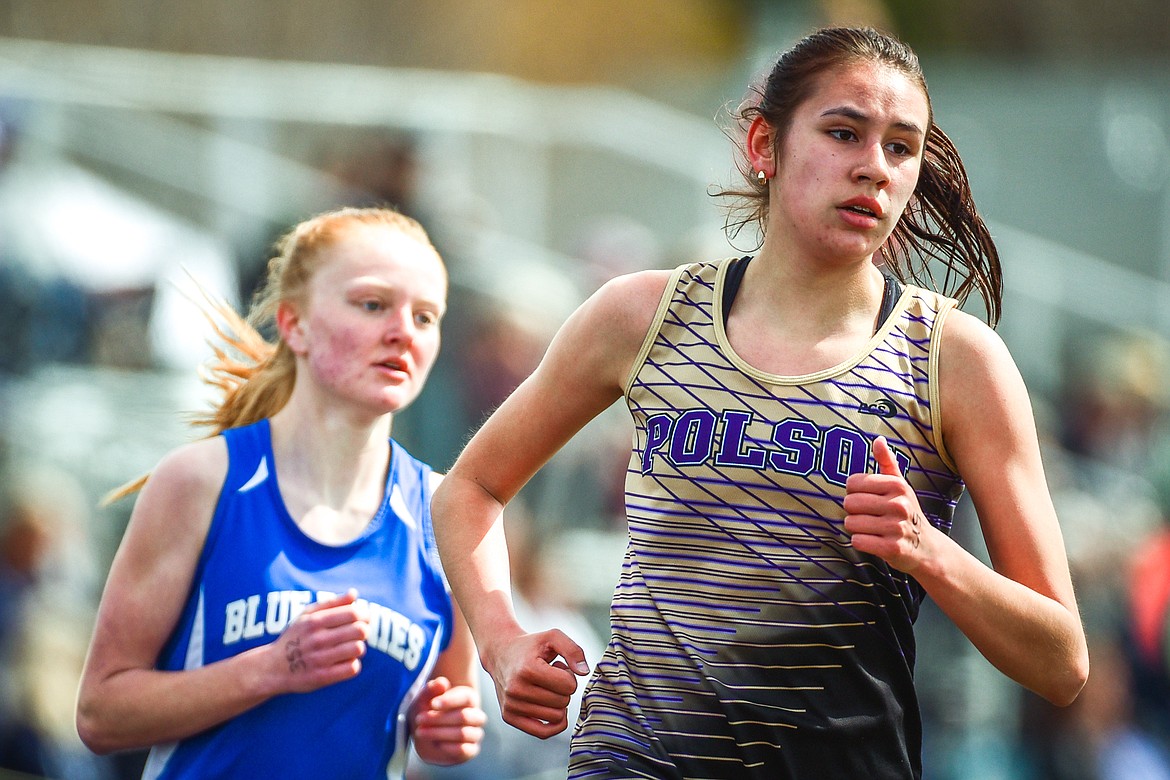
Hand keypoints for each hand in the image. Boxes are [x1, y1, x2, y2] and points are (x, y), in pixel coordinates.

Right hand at [268, 589, 369, 693]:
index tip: (364, 619)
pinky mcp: (322, 677)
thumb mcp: (306, 615)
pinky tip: (345, 662)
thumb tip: (354, 593)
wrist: (272, 668)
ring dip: (359, 648)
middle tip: (359, 634)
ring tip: (351, 648)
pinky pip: (352, 669)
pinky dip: (353, 664)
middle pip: (359, 631)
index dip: (365, 615)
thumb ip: (332, 603)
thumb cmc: (295, 637)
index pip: (353, 613)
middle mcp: (317, 639)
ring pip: (358, 649)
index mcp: (314, 621)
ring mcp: (319, 659)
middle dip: (364, 631)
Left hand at [411, 677, 485, 765]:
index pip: (466, 698)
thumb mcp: (424, 699)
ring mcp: (475, 734)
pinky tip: (436, 743)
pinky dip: (449, 747)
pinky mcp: (471, 750)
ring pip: (463, 734)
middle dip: (439, 719)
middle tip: (420, 719)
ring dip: (439, 733)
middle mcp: (476, 715)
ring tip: (421, 732)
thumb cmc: (427, 712)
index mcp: (469, 698)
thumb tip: (442, 683)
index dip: (449, 701)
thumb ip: (431, 689)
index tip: (433, 704)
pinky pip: (465, 750)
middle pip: (464, 717)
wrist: (423, 734)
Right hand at [484, 629, 588, 738]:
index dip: (569, 676)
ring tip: (546, 688)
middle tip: (551, 677)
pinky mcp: (509, 717)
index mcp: (527, 669)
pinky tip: (551, 708)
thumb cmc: (530, 646)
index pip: (568, 685)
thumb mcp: (552, 637)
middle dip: (563, 689)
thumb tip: (584, 672)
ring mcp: (511, 705)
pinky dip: (554, 724)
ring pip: (556, 718)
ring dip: (557, 703)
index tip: (558, 667)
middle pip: (563, 702)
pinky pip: (543, 733)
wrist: (500, 653)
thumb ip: (573, 650)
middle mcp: (516, 689)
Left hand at [843, 436, 931, 573]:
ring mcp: (896, 527)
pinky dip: (861, 542)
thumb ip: (886, 462)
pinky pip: (858, 541)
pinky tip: (874, 541)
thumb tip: (878, 439)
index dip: (854, 492)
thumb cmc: (906, 511)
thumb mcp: (899, 486)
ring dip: (856, 528)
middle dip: (854, 511)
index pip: (852, 483)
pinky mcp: (892, 549)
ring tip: (872, 529)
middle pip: (849, 503)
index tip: (868, 499)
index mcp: (897, 486)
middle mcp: (899, 505)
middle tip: (870, 516)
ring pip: (850, 523)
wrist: (926, 547)